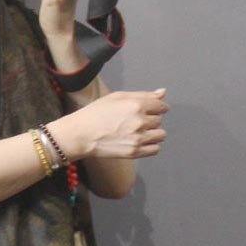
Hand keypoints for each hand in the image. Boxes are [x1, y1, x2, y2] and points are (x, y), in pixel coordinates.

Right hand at [48, 89, 170, 159]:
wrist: (82, 135)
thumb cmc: (97, 113)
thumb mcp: (118, 97)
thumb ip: (142, 95)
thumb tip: (163, 93)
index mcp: (137, 105)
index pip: (161, 105)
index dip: (157, 107)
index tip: (150, 110)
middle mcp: (140, 121)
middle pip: (159, 120)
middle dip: (151, 119)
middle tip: (136, 121)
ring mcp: (138, 138)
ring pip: (160, 135)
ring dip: (153, 133)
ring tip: (139, 133)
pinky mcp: (135, 152)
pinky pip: (155, 149)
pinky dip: (151, 146)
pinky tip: (140, 142)